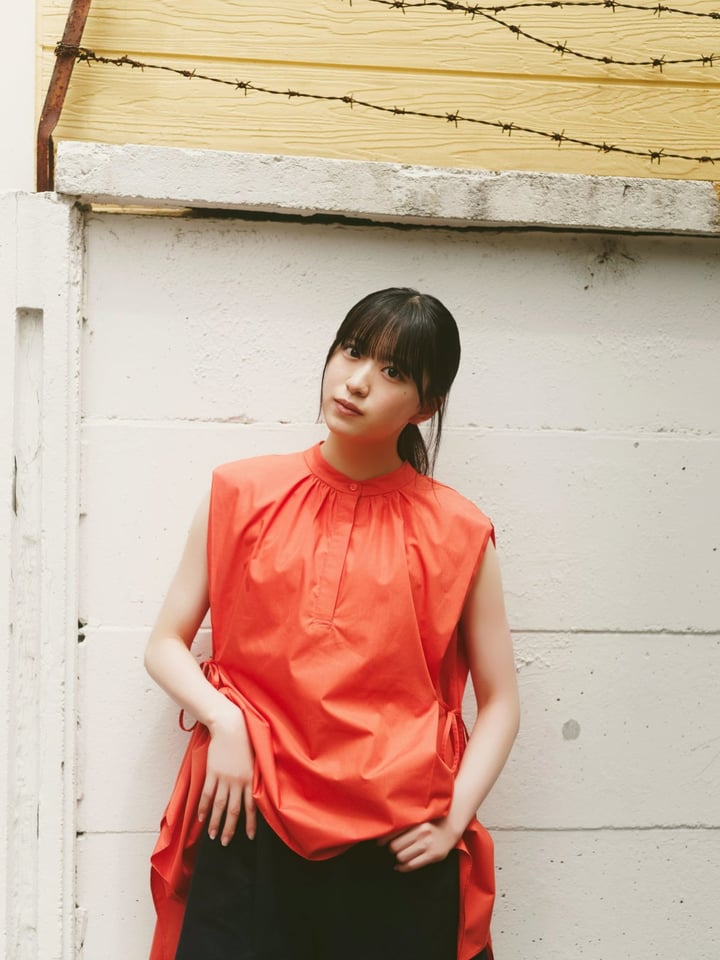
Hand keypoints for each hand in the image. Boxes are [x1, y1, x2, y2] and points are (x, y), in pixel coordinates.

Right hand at [198, 701, 255, 845]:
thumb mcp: (254, 760)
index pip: (251, 807)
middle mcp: (238, 781)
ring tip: (211, 836)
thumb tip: (254, 792)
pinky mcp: (212, 772)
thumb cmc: (245, 740)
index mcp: (250, 779)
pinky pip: (207, 793)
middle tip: (225, 842)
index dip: (250, 823)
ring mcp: (224, 778)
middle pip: (233, 810)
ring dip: (214, 822)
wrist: (231, 726)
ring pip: (219, 805)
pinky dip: (203, 807)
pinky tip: (200, 817)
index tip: (249, 837)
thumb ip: (254, 777)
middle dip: (229, 828)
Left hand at [383, 817, 461, 872]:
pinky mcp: (433, 855)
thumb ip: (404, 823)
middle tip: (392, 849)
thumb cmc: (431, 821)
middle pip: (395, 846)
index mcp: (416, 821)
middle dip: (391, 849)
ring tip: (399, 856)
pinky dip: (402, 868)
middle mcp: (421, 832)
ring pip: (401, 857)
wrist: (451, 826)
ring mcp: (428, 844)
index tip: (379, 843)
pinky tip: (400, 866)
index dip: (383, 840)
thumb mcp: (418, 818)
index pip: (392, 832)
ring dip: (398, 858)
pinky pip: (411, 865)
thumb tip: (384, 834)